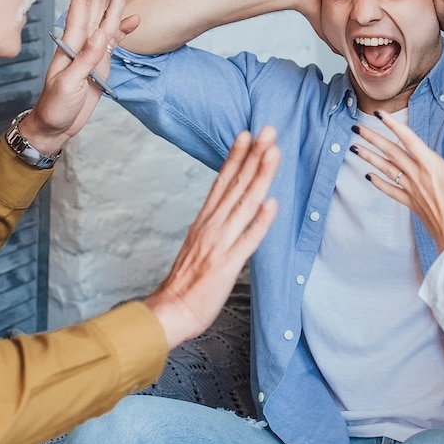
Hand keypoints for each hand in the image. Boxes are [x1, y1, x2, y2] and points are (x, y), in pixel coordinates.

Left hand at [19, 0, 139, 154]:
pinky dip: (125, 27)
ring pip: (107, 17)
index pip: (82, 6)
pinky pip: (115, 40)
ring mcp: (92, 51)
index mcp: (72, 43)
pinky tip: (135, 17)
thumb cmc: (55, 106)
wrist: (55, 125)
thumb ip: (86, 59)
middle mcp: (82, 41)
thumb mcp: (69, 84)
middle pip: (96, 4)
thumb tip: (101, 35)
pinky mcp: (100, 63)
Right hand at [144, 127, 279, 347]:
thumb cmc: (188, 280)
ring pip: (244, 204)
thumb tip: (233, 202)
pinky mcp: (227, 264)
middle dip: (254, 156)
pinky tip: (272, 204)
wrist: (171, 312)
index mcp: (206, 220)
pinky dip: (260, 222)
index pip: (223, 181)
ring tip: (272, 153)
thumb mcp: (200, 241)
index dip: (236, 156)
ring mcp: (220, 243)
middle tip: (268, 130)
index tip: (248, 133)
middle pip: (236, 185)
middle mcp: (213, 226)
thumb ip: (216, 220)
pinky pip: (247, 241)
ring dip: (260, 177)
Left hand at [352, 110, 443, 251]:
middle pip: (391, 152)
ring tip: (355, 147)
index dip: (394, 125)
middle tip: (356, 127)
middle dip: (373, 138)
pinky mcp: (410, 202)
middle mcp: (416, 174)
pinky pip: (390, 190)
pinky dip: (378, 182)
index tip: (379, 114)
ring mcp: (411, 189)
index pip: (408, 140)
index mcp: (430, 165)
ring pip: (386, 169)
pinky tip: (368, 176)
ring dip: (369, 157)